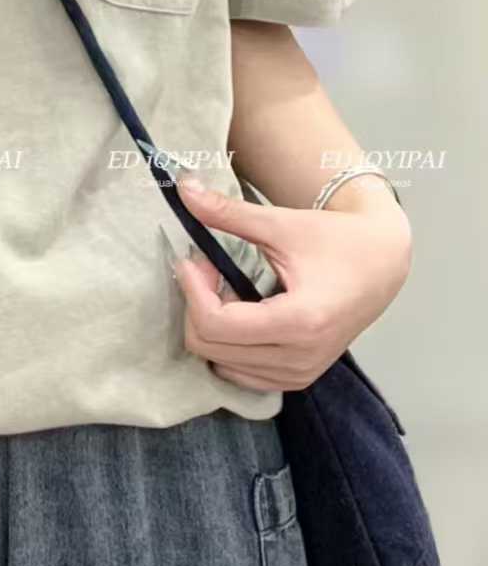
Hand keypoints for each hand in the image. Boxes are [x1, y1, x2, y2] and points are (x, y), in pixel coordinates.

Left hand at [171, 176, 412, 391]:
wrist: (381, 261)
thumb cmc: (336, 239)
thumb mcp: (281, 222)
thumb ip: (228, 212)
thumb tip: (184, 188)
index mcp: (299, 322)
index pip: (215, 324)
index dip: (192, 289)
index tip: (191, 258)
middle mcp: (300, 358)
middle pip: (211, 348)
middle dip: (196, 304)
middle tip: (205, 268)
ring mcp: (300, 374)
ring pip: (221, 364)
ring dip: (209, 325)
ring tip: (223, 287)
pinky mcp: (298, 377)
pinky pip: (241, 374)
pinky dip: (226, 345)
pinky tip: (237, 311)